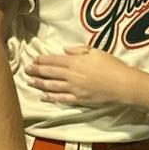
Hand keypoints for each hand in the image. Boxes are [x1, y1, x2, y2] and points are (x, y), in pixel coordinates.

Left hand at [28, 47, 148, 107]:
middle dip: (36, 71)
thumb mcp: (96, 51)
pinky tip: (43, 96)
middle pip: (49, 73)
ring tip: (30, 81)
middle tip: (26, 70)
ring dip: (39, 83)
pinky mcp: (78, 99)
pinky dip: (50, 97)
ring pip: (51, 86)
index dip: (42, 59)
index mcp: (75, 61)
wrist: (123, 85)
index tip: (33, 59)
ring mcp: (73, 88)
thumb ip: (79, 50)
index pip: (53, 60)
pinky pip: (61, 98)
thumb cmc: (112, 65)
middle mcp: (71, 75)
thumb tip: (64, 51)